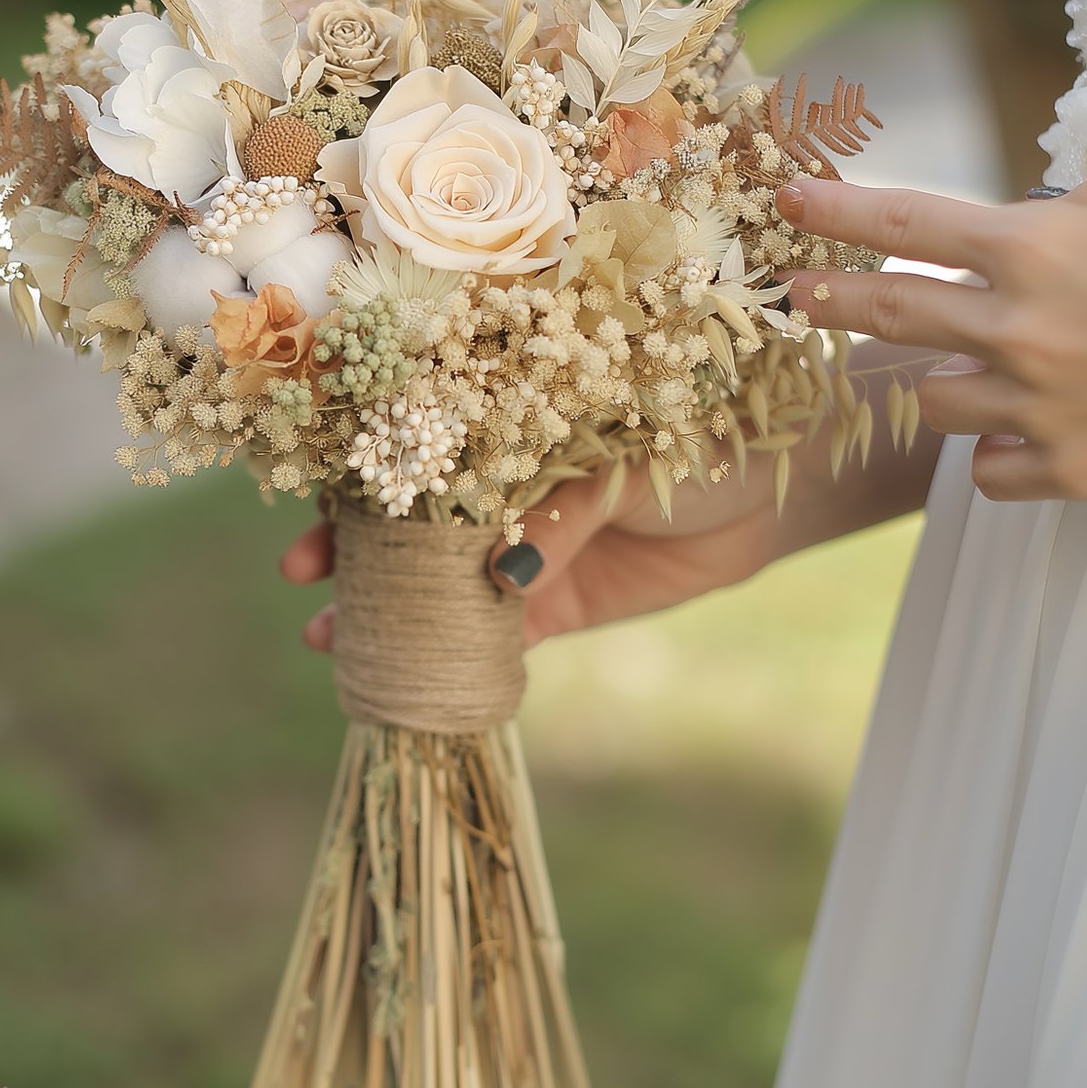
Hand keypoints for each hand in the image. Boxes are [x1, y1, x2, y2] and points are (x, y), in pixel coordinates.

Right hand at [279, 469, 788, 651]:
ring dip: (384, 609)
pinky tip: (407, 671)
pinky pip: (496, 637)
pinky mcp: (560, 604)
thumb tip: (499, 574)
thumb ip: (558, 509)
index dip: (363, 465)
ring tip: (328, 637)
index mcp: (507, 417)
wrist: (785, 476)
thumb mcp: (621, 452)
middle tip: (301, 572)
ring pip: (438, 582)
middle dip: (351, 545)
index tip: (312, 486)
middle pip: (409, 517)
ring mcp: (528, 546)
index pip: (417, 441)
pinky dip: (453, 655)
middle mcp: (503, 480)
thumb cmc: (705, 423)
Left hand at [778, 174, 1086, 502]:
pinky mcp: (1070, 472)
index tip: (786, 201)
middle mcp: (1023, 326)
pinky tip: (1034, 432)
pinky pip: (992, 468)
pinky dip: (1002, 450)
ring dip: (947, 379)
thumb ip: (1061, 213)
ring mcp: (1041, 406)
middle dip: (832, 300)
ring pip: (937, 399)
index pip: (906, 223)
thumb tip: (1017, 220)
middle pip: (891, 312)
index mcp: (1039, 249)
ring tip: (989, 367)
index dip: (836, 211)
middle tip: (798, 296)